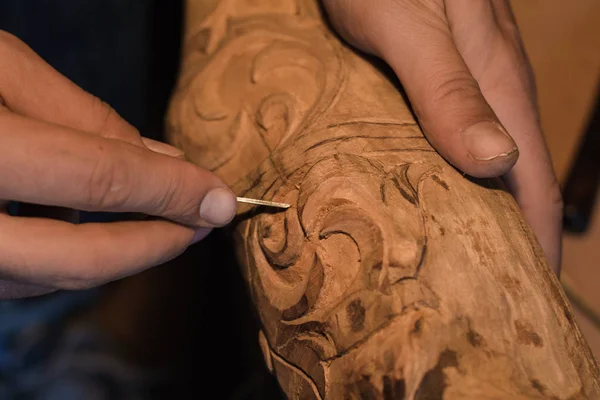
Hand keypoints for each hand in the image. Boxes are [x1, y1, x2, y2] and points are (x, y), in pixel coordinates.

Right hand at [0, 31, 237, 298]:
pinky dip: (69, 258)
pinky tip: (100, 229)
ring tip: (164, 222)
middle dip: (153, 243)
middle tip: (202, 224)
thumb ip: (84, 116)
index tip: (222, 199)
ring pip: (49, 277)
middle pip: (75, 258)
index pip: (97, 179)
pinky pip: (17, 276)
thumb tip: (164, 162)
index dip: (170, 191)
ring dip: (118, 254)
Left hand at [323, 0, 562, 273]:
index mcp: (496, 85)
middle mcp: (491, 88)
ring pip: (487, 159)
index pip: (532, 182)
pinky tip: (435, 197)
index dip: (537, 240)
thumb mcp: (408, 29)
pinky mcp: (439, 74)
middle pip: (515, 177)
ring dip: (484, 212)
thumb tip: (497, 163)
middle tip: (492, 291)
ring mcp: (468, 80)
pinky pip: (456, 138)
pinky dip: (454, 178)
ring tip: (465, 260)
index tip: (528, 293)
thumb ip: (449, 90)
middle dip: (513, 237)